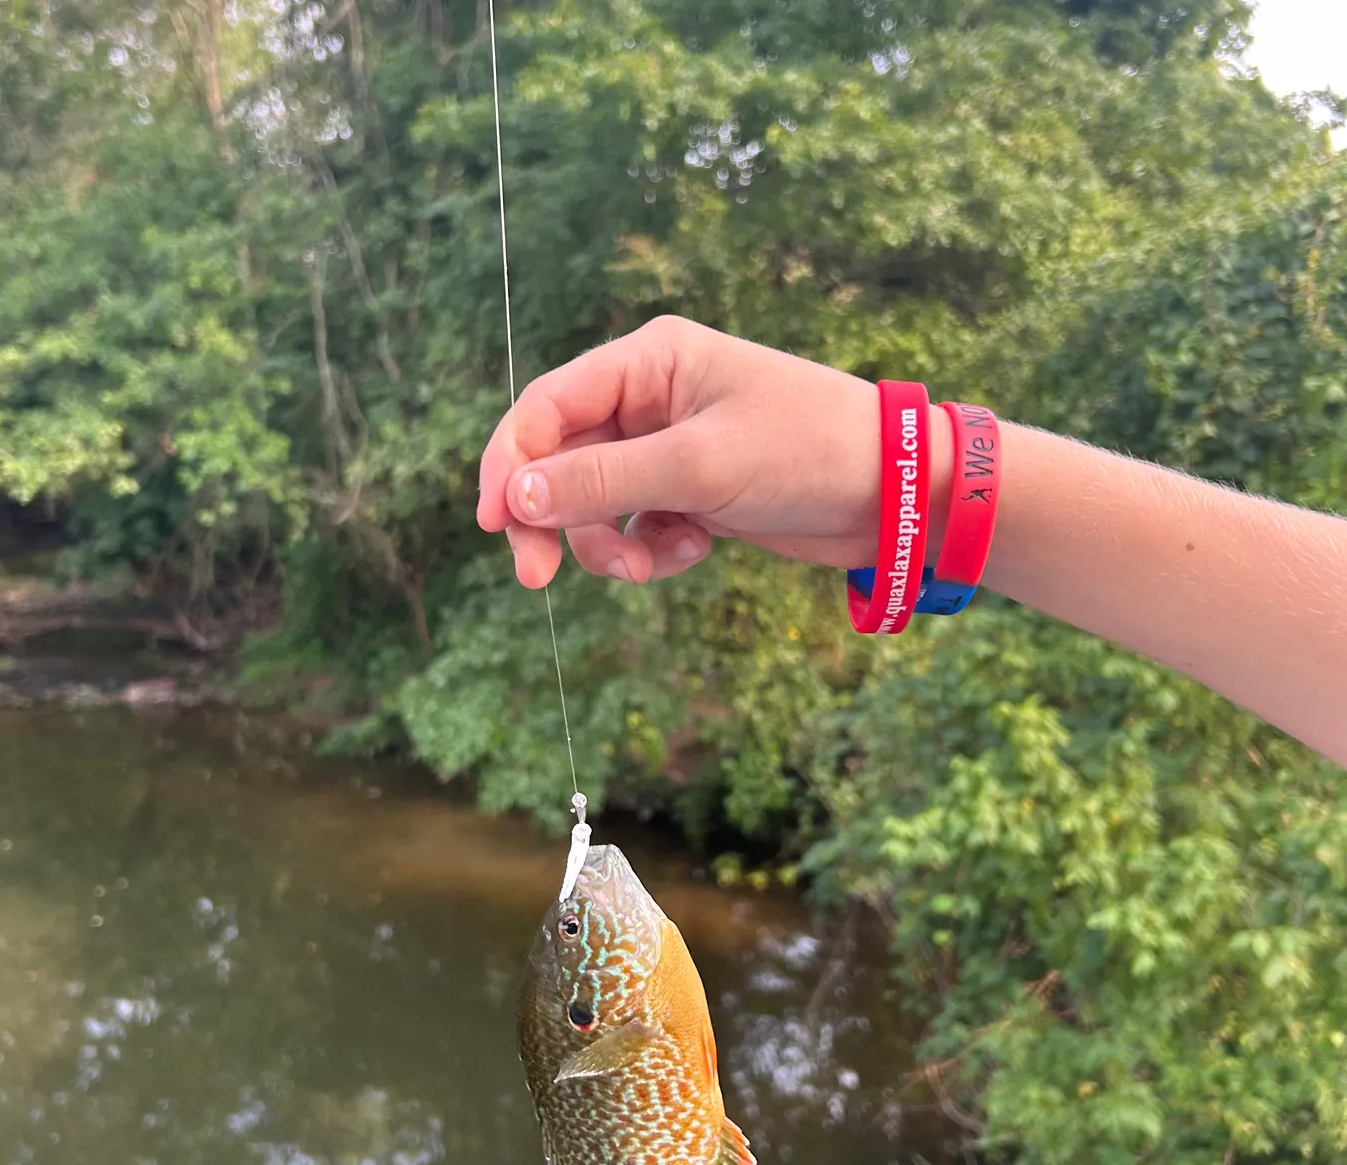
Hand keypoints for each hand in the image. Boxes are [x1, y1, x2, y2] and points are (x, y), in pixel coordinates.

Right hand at [477, 315, 947, 587]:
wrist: (895, 492)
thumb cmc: (806, 450)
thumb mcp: (698, 466)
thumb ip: (602, 482)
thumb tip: (513, 496)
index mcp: (648, 362)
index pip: (547, 408)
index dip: (508, 462)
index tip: (494, 524)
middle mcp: (650, 399)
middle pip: (560, 461)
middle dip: (552, 519)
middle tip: (538, 577)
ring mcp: (669, 448)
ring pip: (595, 504)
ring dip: (609, 544)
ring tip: (653, 566)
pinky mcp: (691, 491)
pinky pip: (637, 526)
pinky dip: (652, 550)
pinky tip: (694, 554)